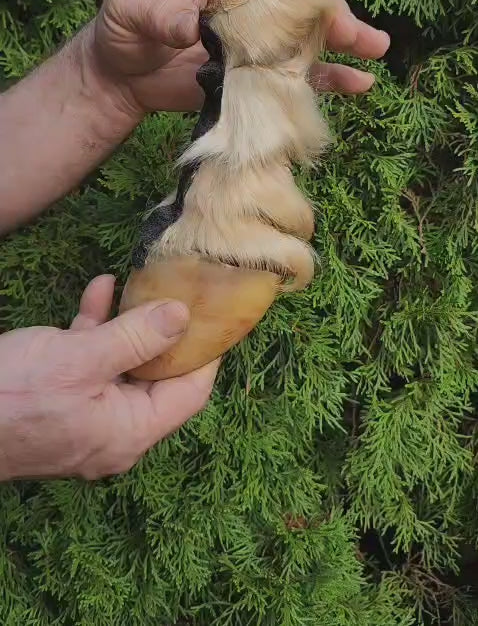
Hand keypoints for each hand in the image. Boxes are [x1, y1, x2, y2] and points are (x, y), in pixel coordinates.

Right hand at [0, 276, 216, 480]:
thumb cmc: (12, 395)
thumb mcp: (80, 359)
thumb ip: (136, 338)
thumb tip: (184, 316)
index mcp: (129, 432)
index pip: (189, 394)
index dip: (207, 353)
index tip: (219, 314)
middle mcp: (113, 432)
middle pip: (157, 378)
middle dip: (166, 332)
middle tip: (183, 291)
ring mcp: (86, 419)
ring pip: (122, 366)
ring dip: (128, 324)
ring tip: (139, 283)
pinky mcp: (60, 403)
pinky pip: (90, 365)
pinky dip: (95, 331)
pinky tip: (96, 291)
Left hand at [89, 0, 389, 115]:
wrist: (116, 78)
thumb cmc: (121, 30)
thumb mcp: (130, 10)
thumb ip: (160, 14)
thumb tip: (193, 28)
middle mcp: (249, 3)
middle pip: (301, 0)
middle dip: (332, 12)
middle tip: (356, 32)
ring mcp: (255, 42)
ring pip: (307, 37)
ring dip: (343, 42)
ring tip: (375, 50)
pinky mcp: (254, 77)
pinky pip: (295, 77)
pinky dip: (326, 80)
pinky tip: (358, 84)